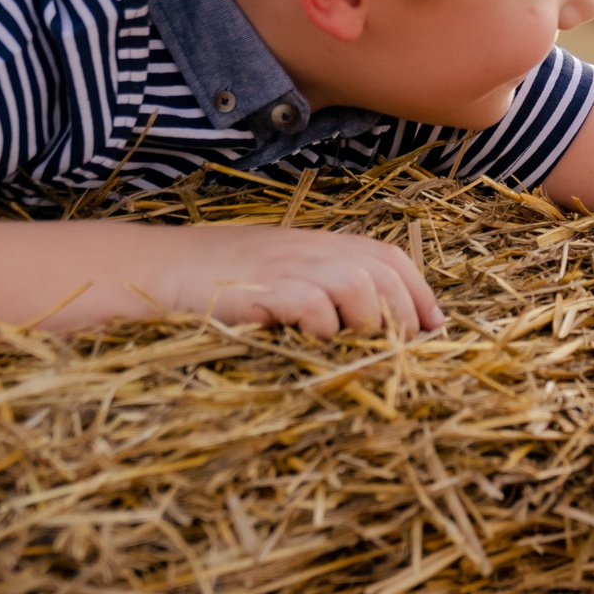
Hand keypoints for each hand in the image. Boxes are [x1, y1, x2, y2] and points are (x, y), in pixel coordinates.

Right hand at [194, 224, 442, 338]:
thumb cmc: (221, 277)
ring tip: (362, 350)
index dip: (419, 292)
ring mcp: (287, 266)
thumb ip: (321, 284)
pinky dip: (324, 328)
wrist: (158, 268)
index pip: (389, 258)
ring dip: (369, 323)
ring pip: (358, 287)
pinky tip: (315, 343)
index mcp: (322, 243)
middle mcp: (311, 249)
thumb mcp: (281, 270)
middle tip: (406, 350)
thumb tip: (371, 321)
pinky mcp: (262, 289)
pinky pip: (313, 306)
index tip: (434, 327)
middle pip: (382, 274)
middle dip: (404, 315)